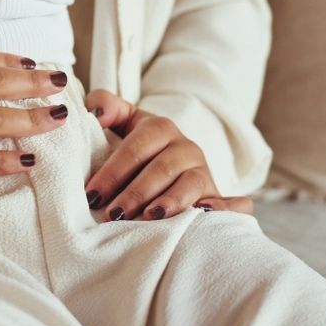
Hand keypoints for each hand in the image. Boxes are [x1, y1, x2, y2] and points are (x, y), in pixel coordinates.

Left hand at [82, 89, 254, 219]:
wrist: (169, 166)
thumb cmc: (136, 150)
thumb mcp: (122, 123)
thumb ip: (105, 108)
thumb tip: (96, 111)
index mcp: (161, 128)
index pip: (136, 148)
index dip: (113, 171)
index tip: (92, 194)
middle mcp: (187, 148)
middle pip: (161, 169)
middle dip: (135, 193)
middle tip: (113, 214)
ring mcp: (204, 172)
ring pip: (191, 185)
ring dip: (171, 202)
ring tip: (149, 218)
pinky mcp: (218, 196)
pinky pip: (233, 203)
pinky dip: (224, 210)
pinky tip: (204, 216)